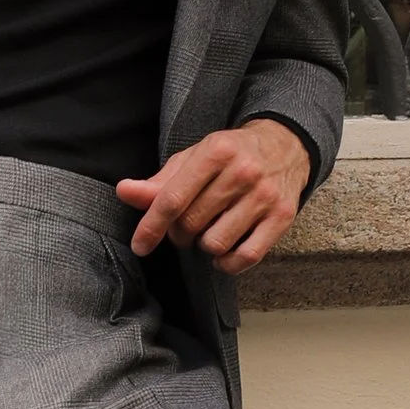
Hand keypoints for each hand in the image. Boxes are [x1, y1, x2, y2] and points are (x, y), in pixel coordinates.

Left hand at [115, 120, 309, 275]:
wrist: (285, 146)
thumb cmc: (230, 155)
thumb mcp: (194, 158)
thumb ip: (159, 181)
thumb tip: (124, 192)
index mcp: (215, 152)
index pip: (173, 199)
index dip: (151, 226)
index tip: (140, 245)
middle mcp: (242, 172)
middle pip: (191, 224)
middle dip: (179, 233)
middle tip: (186, 226)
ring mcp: (264, 195)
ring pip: (215, 243)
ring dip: (204, 245)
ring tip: (210, 230)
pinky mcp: (282, 216)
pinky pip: (246, 256)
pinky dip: (228, 263)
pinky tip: (224, 252)